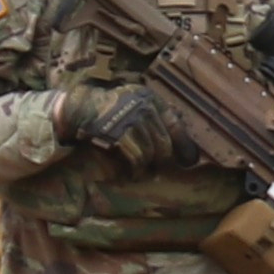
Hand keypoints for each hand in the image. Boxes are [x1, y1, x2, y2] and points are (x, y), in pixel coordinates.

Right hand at [56, 79, 188, 165]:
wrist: (84, 107)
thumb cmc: (113, 106)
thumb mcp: (136, 100)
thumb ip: (156, 112)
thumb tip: (180, 128)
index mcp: (151, 99)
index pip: (175, 124)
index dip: (183, 144)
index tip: (188, 159)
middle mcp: (144, 108)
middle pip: (164, 143)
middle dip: (163, 159)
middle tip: (159, 167)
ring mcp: (132, 121)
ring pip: (149, 153)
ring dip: (146, 166)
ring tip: (143, 172)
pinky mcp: (120, 134)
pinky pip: (135, 158)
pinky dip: (135, 169)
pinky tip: (133, 173)